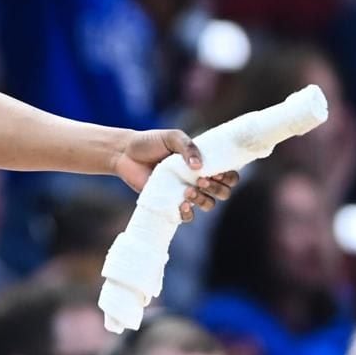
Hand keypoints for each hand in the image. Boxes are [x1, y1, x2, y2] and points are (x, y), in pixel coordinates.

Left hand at [113, 129, 238, 221]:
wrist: (125, 153)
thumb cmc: (151, 142)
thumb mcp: (172, 138)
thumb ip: (188, 147)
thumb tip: (198, 167)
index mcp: (204, 163)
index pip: (229, 175)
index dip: (230, 177)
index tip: (219, 172)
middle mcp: (198, 179)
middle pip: (223, 192)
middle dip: (217, 188)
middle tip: (200, 179)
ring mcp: (185, 192)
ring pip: (208, 204)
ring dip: (203, 200)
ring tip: (188, 191)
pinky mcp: (170, 203)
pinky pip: (186, 217)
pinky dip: (188, 214)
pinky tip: (181, 205)